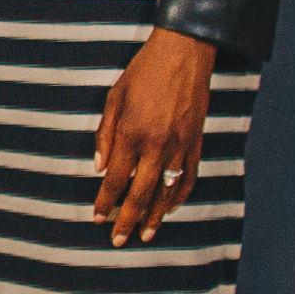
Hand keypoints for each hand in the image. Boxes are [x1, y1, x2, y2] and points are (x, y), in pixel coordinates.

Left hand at [95, 27, 214, 243]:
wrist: (184, 53)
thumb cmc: (143, 72)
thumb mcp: (114, 97)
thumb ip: (105, 134)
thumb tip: (100, 168)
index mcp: (132, 133)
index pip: (115, 179)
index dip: (105, 202)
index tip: (98, 218)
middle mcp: (156, 145)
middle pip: (140, 193)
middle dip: (127, 220)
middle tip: (118, 240)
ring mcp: (179, 146)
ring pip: (166, 191)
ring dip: (155, 216)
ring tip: (146, 235)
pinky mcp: (196, 142)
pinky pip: (188, 178)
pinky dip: (179, 196)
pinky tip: (170, 209)